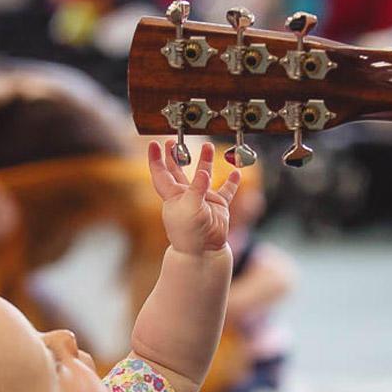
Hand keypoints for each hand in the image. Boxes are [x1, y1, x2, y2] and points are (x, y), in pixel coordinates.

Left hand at [147, 140, 239, 254]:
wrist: (204, 251)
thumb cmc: (190, 233)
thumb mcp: (190, 208)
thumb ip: (197, 189)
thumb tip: (203, 172)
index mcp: (172, 195)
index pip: (161, 173)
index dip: (156, 158)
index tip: (155, 144)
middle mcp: (186, 195)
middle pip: (178, 170)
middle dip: (177, 155)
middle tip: (175, 140)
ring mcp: (203, 199)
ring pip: (204, 175)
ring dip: (206, 161)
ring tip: (208, 146)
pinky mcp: (218, 205)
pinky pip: (226, 191)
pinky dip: (232, 182)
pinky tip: (236, 172)